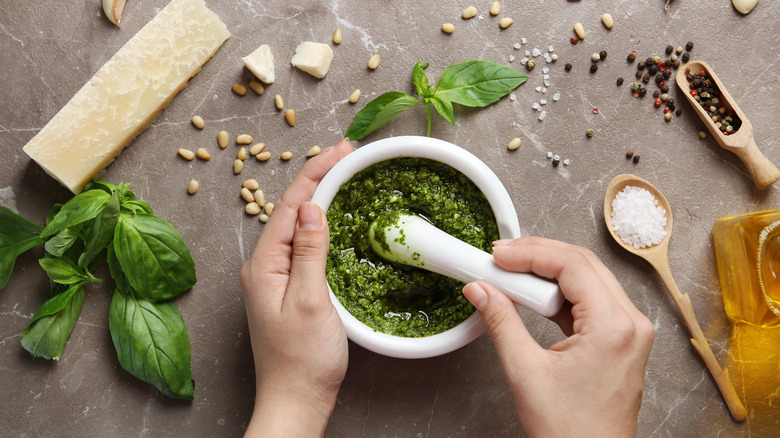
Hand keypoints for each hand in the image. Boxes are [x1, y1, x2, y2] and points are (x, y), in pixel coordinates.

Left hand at [240, 139, 352, 436]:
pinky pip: (303, 245)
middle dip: (318, 177)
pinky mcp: (288, 289)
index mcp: (264, 264)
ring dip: (319, 197)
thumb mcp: (311, 300)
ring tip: (342, 173)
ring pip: (297, 226)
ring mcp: (275, 278)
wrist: (296, 400)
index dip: (316, 172)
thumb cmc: (303, 359)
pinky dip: (320, 225)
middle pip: (291, 210)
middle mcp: (264, 266)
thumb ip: (310, 251)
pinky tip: (334, 218)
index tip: (341, 149)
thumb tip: (313, 208)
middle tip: (346, 153)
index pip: (291, 205)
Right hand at [462, 236, 653, 437]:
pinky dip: (561, 294)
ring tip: (511, 275)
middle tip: (501, 258)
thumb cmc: (570, 432)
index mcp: (613, 327)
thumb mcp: (525, 372)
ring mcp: (630, 332)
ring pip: (588, 279)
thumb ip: (501, 322)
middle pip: (583, 265)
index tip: (499, 255)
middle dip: (538, 255)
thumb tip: (481, 290)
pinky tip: (533, 296)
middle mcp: (631, 324)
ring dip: (549, 273)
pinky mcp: (622, 340)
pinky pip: (592, 301)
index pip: (572, 265)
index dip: (530, 253)